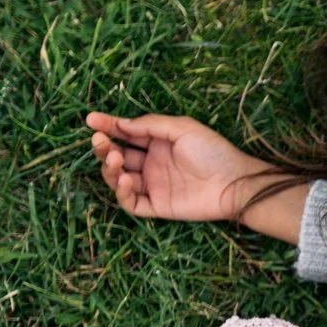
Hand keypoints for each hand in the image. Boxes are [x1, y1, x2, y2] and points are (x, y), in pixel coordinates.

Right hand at [86, 111, 276, 223]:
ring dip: (110, 168)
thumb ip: (151, 125)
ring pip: (118, 179)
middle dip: (104, 148)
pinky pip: (132, 202)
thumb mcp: (182, 128)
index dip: (108, 127)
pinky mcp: (158, 206)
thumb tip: (122, 124)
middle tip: (100, 141)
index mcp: (157, 143)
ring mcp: (153, 185)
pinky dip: (122, 192)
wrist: (235, 182)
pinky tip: (125, 180)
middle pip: (117, 156)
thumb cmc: (213, 151)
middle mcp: (152, 164)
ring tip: (116, 159)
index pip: (126, 134)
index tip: (91, 120)